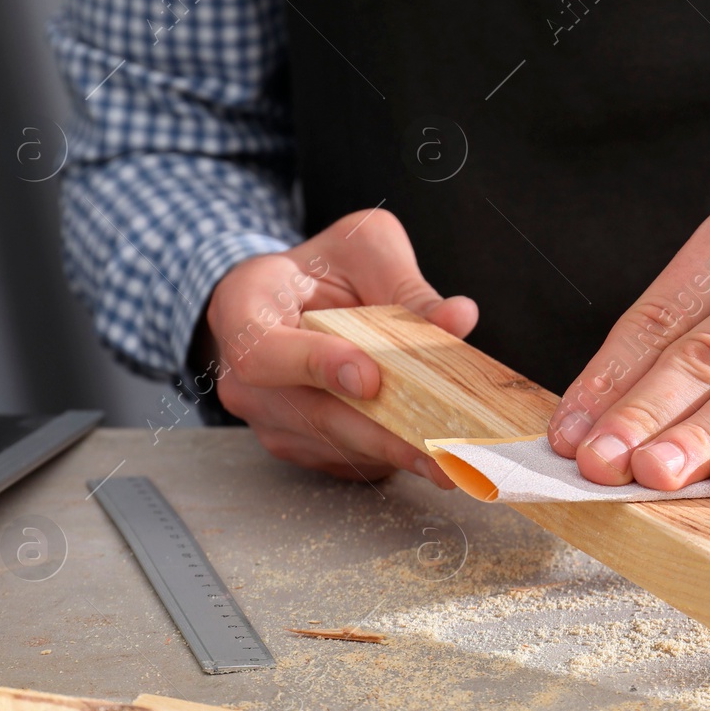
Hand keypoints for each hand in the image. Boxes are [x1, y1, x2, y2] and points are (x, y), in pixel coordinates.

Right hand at [200, 209, 477, 483]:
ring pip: (340, 445)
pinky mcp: (302, 448)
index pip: (263, 351)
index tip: (369, 379)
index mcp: (244, 309)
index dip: (314, 366)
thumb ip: (407, 283)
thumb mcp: (363, 249)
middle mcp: (246, 378)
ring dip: (402, 453)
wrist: (293, 300)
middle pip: (314, 416)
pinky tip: (443, 453)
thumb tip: (457, 318)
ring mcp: (270, 421)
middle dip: (387, 435)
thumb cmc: (324, 268)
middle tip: (447, 450)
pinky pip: (350, 460)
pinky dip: (397, 456)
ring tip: (465, 459)